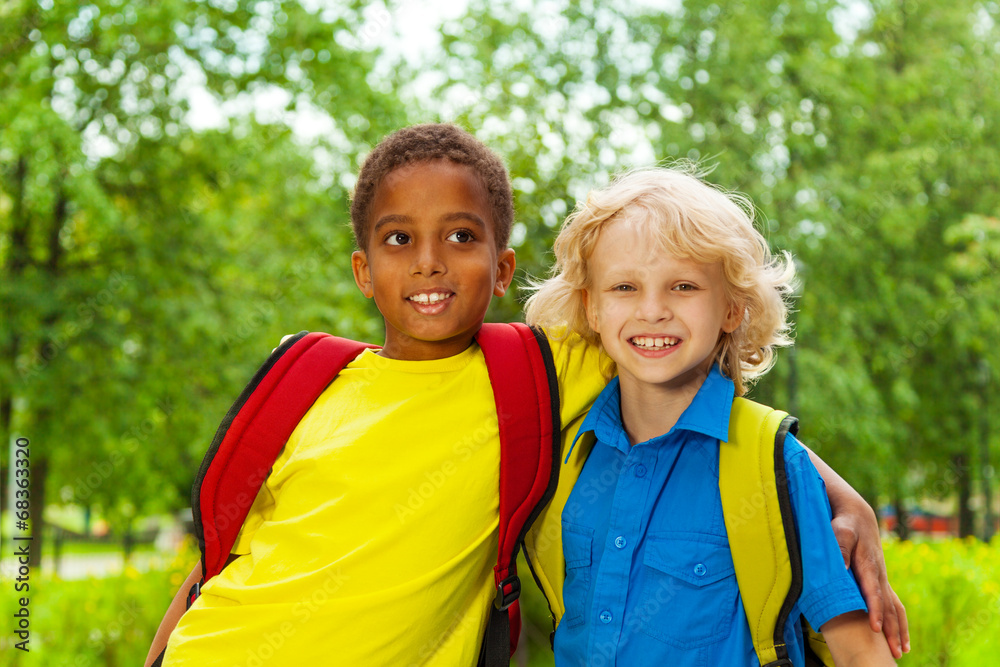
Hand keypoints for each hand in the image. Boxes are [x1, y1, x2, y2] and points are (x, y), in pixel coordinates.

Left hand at [831, 499, 909, 658]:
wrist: (858, 516)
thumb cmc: (845, 524)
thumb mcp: (839, 531)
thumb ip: (840, 547)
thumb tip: (842, 567)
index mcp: (868, 565)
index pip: (873, 592)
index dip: (875, 610)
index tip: (875, 628)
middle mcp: (879, 574)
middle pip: (888, 606)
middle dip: (892, 630)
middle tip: (894, 652)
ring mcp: (882, 578)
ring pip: (895, 607)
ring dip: (899, 629)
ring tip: (902, 651)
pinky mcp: (881, 580)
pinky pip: (893, 603)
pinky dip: (898, 620)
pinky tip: (899, 636)